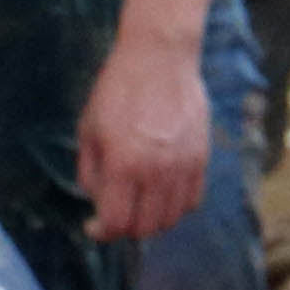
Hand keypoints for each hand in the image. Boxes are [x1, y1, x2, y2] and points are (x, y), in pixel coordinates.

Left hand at [77, 16, 212, 242]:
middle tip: (116, 216)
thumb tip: (97, 202)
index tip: (94, 226)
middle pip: (146, 228)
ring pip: (171, 219)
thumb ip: (90, 172)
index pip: (117, 223)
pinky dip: (176, 207)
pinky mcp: (201, 158)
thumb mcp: (88, 129)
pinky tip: (161, 194)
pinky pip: (192, 200)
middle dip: (126, 229)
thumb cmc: (117, 90)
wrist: (159, 57)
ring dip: (152, 221)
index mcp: (124, 164)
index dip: (102, 232)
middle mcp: (156, 171)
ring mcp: (183, 166)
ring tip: (139, 205)